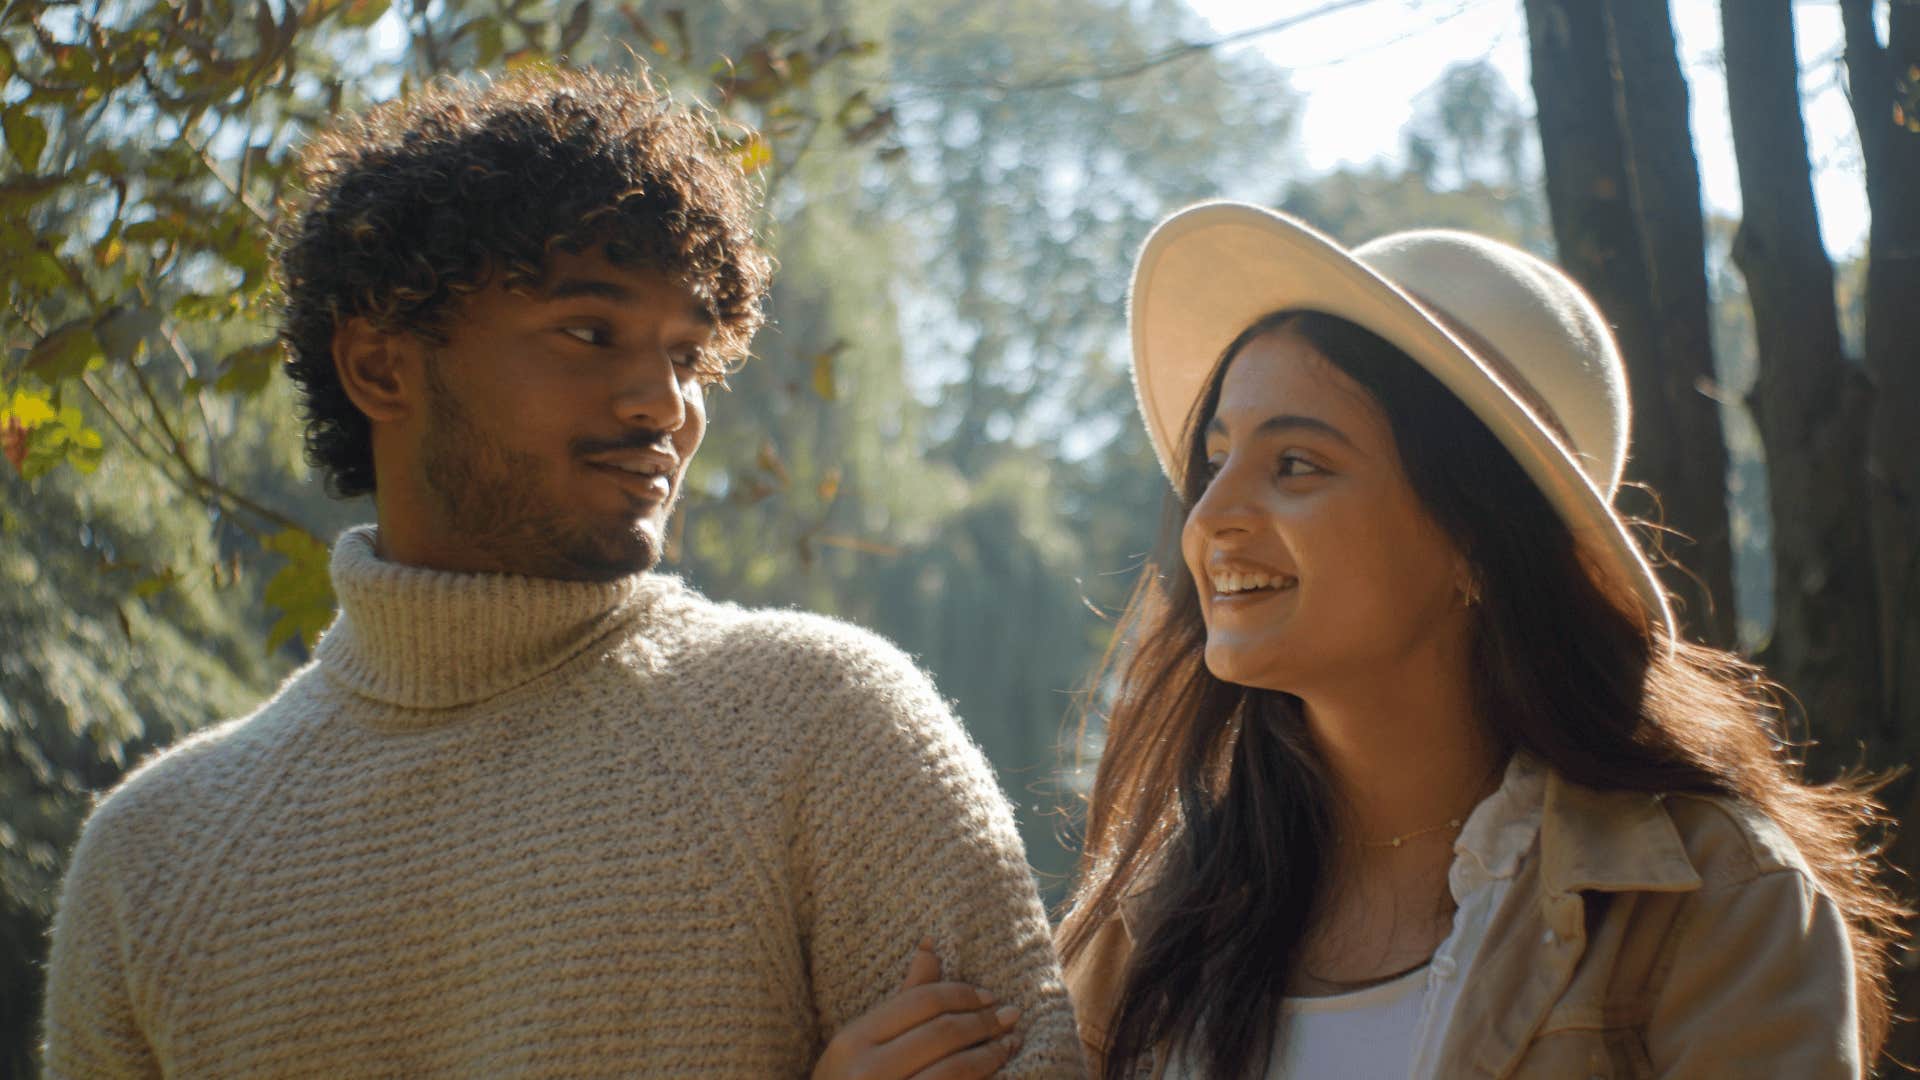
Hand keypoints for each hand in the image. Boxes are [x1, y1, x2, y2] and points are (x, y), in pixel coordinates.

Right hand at [811, 938, 1021, 1079]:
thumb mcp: (861, 1043)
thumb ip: (901, 999)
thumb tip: (931, 945)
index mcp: (851, 1040)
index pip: (920, 1001)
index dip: (962, 993)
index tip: (989, 995)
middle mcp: (865, 1071)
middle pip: (941, 1032)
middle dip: (983, 1022)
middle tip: (1010, 1015)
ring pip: (954, 1068)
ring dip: (990, 1054)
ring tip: (1010, 1043)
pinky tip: (996, 1073)